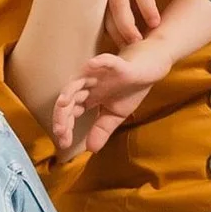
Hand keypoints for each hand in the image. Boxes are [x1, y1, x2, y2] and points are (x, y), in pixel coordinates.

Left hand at [52, 39, 172, 155]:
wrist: (150, 68)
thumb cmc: (130, 88)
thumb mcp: (115, 114)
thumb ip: (102, 130)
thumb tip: (90, 150)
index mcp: (88, 96)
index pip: (70, 112)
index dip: (65, 127)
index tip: (64, 143)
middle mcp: (89, 84)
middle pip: (69, 97)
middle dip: (63, 114)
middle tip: (61, 131)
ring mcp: (100, 73)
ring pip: (80, 79)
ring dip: (71, 90)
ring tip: (64, 103)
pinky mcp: (117, 64)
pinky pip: (106, 61)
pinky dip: (99, 62)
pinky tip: (92, 65)